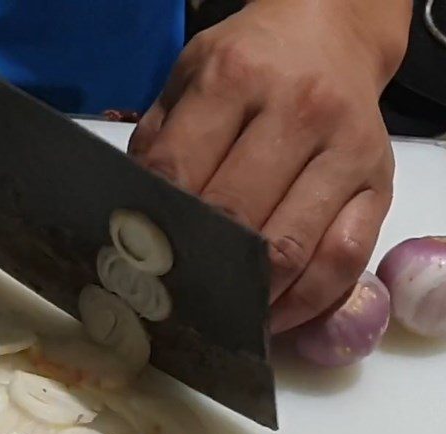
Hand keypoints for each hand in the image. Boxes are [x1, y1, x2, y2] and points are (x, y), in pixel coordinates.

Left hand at [130, 0, 411, 331]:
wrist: (328, 35)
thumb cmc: (246, 68)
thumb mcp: (188, 82)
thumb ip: (159, 145)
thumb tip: (133, 224)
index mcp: (234, 79)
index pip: (181, 172)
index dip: (156, 227)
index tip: (140, 266)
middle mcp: (298, 110)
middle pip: (237, 218)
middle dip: (201, 269)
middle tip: (177, 303)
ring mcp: (346, 150)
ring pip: (291, 249)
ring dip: (251, 299)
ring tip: (222, 320)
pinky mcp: (379, 185)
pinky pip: (344, 261)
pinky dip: (305, 303)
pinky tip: (273, 317)